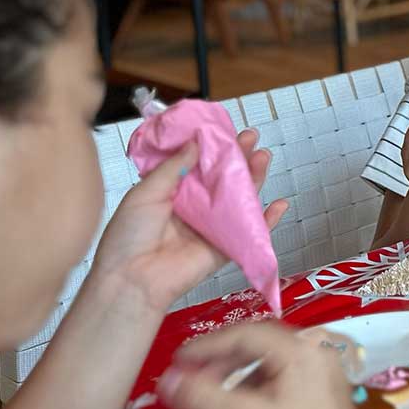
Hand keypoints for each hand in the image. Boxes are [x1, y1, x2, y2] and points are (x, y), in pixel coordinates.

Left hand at [93, 129, 288, 313]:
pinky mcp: (225, 247)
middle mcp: (194, 207)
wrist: (133, 278)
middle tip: (250, 137)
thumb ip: (173, 167)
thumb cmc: (128, 237)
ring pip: (240, 199)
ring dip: (254, 178)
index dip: (212, 147)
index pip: (198, 164)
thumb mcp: (145, 193)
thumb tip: (197, 143)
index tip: (223, 129)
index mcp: (171, 192)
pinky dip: (268, 220)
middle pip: (223, 178)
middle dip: (238, 157)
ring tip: (263, 157)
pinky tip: (280, 204)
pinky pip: (251, 231)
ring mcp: (212, 226)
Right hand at [159, 322, 357, 408]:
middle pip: (260, 345)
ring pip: (271, 361)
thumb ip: (198, 395)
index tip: (178, 360)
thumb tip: (166, 380)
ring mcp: (328, 370)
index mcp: (305, 349)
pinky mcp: (328, 390)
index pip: (246, 334)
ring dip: (238, 375)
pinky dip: (258, 385)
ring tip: (213, 397)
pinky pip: (285, 375)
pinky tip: (242, 406)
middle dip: (221, 362)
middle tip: (192, 380)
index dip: (207, 346)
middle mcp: (321, 351)